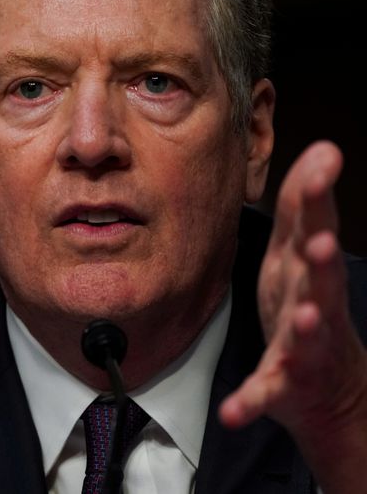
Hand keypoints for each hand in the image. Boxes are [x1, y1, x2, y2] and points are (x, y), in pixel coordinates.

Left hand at [220, 141, 366, 491]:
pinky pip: (265, 394)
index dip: (320, 197)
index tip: (326, 161)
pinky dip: (251, 402)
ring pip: (306, 336)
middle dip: (322, 261)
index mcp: (308, 269)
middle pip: (320, 281)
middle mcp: (314, 304)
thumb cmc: (306, 304)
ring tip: (304, 317)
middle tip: (322, 243)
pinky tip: (233, 412)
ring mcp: (302, 347)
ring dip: (306, 326)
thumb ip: (305, 205)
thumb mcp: (298, 252)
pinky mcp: (282, 385)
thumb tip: (323, 146)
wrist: (326, 384)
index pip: (317, 228)